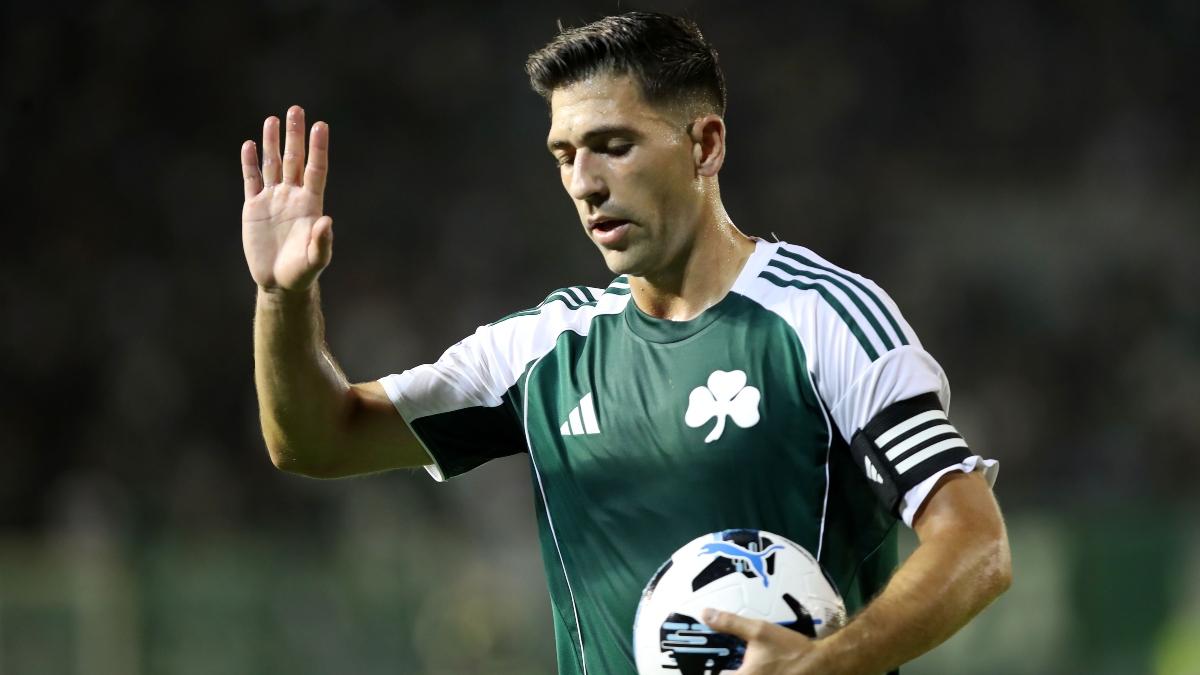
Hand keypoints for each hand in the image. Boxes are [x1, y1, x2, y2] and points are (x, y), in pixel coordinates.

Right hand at [241, 106, 331, 292]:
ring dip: (272, 142)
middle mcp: (293, 195)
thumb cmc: (302, 272)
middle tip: (296, 109)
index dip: (318, 148)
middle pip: (295, 159)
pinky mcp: (254, 207)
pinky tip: (249, 145)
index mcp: (311, 204)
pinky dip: (250, 163)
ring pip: (273, 164)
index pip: (316, 169)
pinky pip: (252, 180)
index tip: (320, 125)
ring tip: (272, 119)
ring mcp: (273, 199)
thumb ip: (322, 242)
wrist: (279, 281)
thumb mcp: (316, 260)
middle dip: (294, 135)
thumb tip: (326, 222)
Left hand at [702, 608, 826, 674]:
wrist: (822, 665)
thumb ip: (730, 623)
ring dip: (741, 671)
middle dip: (727, 670)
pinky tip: (762, 666)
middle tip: (726, 661)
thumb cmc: (789, 650)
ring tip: (742, 663)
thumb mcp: (759, 631)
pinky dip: (756, 672)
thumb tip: (705, 614)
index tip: (714, 661)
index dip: (713, 668)